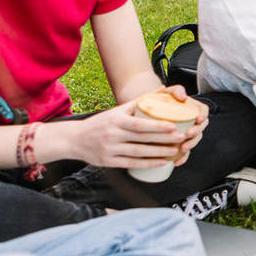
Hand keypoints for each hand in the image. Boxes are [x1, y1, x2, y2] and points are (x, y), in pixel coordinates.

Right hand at [65, 101, 186, 168]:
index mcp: (116, 120)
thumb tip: (163, 91)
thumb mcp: (117, 111)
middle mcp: (113, 134)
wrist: (74, 139)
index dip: (157, 126)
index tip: (173, 126)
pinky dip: (147, 164)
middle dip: (163, 139)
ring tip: (174, 151)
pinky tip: (160, 162)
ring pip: (138, 153)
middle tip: (180, 138)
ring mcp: (110, 149)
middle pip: (141, 138)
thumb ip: (139, 102)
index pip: (139, 123)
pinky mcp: (109, 162)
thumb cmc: (100, 123)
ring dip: (158, 153)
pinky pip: (131, 164)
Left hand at [162, 85, 208, 165]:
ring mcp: (186, 133)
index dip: (203, 115)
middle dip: (197, 132)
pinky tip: (176, 162)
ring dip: (191, 145)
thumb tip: (183, 97)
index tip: (198, 119)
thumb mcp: (168, 93)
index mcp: (192, 109)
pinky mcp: (180, 143)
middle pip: (200, 127)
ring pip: (194, 141)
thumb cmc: (160, 101)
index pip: (204, 111)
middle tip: (189, 133)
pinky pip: (185, 153)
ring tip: (182, 149)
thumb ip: (176, 90)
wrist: (147, 113)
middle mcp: (191, 122)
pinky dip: (182, 158)